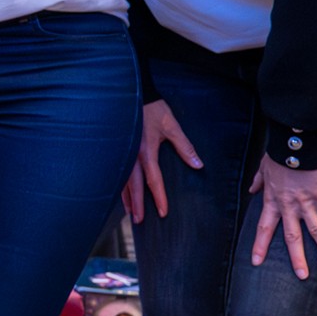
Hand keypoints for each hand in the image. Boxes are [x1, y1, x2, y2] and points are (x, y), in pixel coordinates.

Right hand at [123, 98, 199, 222]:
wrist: (131, 94)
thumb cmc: (152, 109)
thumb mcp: (172, 125)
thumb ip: (184, 146)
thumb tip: (197, 164)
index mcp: (146, 152)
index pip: (153, 180)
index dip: (159, 197)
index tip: (163, 213)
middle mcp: (132, 156)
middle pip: (134, 186)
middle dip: (137, 204)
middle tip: (140, 221)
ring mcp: (123, 153)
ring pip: (123, 181)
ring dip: (127, 198)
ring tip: (130, 213)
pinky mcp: (119, 150)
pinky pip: (119, 172)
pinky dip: (121, 185)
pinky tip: (122, 193)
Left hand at [249, 156, 316, 278]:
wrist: (292, 145)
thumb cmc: (277, 156)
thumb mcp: (262, 170)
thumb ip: (258, 183)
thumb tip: (251, 190)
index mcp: (272, 202)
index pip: (263, 228)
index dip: (259, 245)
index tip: (256, 262)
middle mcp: (289, 206)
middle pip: (292, 237)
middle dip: (296, 258)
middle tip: (302, 276)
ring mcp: (306, 202)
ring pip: (316, 230)